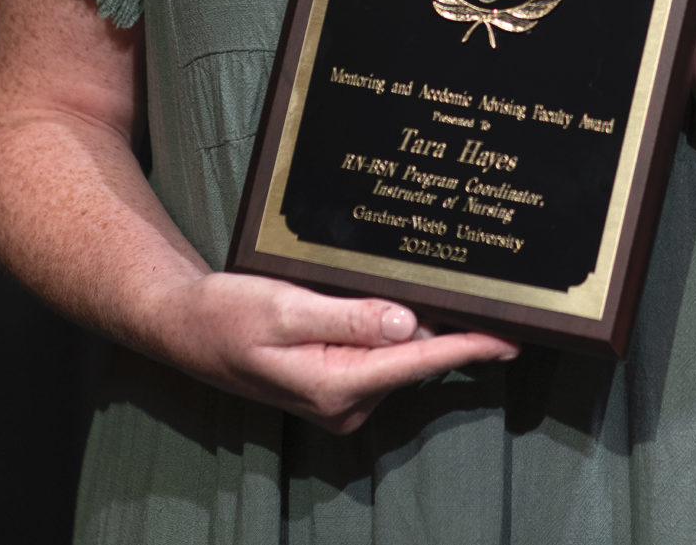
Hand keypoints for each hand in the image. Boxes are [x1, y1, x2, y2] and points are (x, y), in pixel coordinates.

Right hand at [153, 271, 519, 433]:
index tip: (510, 338)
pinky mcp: (333, 384)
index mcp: (336, 385)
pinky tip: (405, 306)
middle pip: (413, 359)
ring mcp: (339, 397)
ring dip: (420, 327)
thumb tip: (408, 322)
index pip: (418, 362)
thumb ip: (348, 317)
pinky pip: (377, 356)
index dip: (468, 348)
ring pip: (397, 356)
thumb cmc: (228, 315)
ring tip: (453, 294)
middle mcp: (344, 401)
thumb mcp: (285, 308)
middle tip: (488, 295)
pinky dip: (395, 332)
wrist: (185, 328)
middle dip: (450, 328)